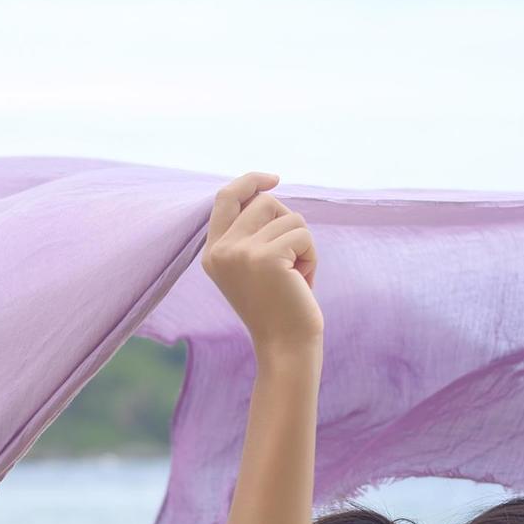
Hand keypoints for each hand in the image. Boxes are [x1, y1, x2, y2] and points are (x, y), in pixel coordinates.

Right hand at [201, 170, 321, 349]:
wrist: (284, 346)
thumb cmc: (277, 307)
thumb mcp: (253, 266)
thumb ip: (250, 232)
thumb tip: (265, 190)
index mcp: (212, 252)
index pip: (225, 197)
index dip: (250, 181)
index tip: (274, 178)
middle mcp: (221, 250)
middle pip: (264, 201)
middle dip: (288, 223)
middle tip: (290, 259)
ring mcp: (240, 253)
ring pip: (289, 217)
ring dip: (302, 243)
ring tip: (295, 275)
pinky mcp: (266, 257)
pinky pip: (302, 234)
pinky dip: (311, 256)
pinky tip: (302, 282)